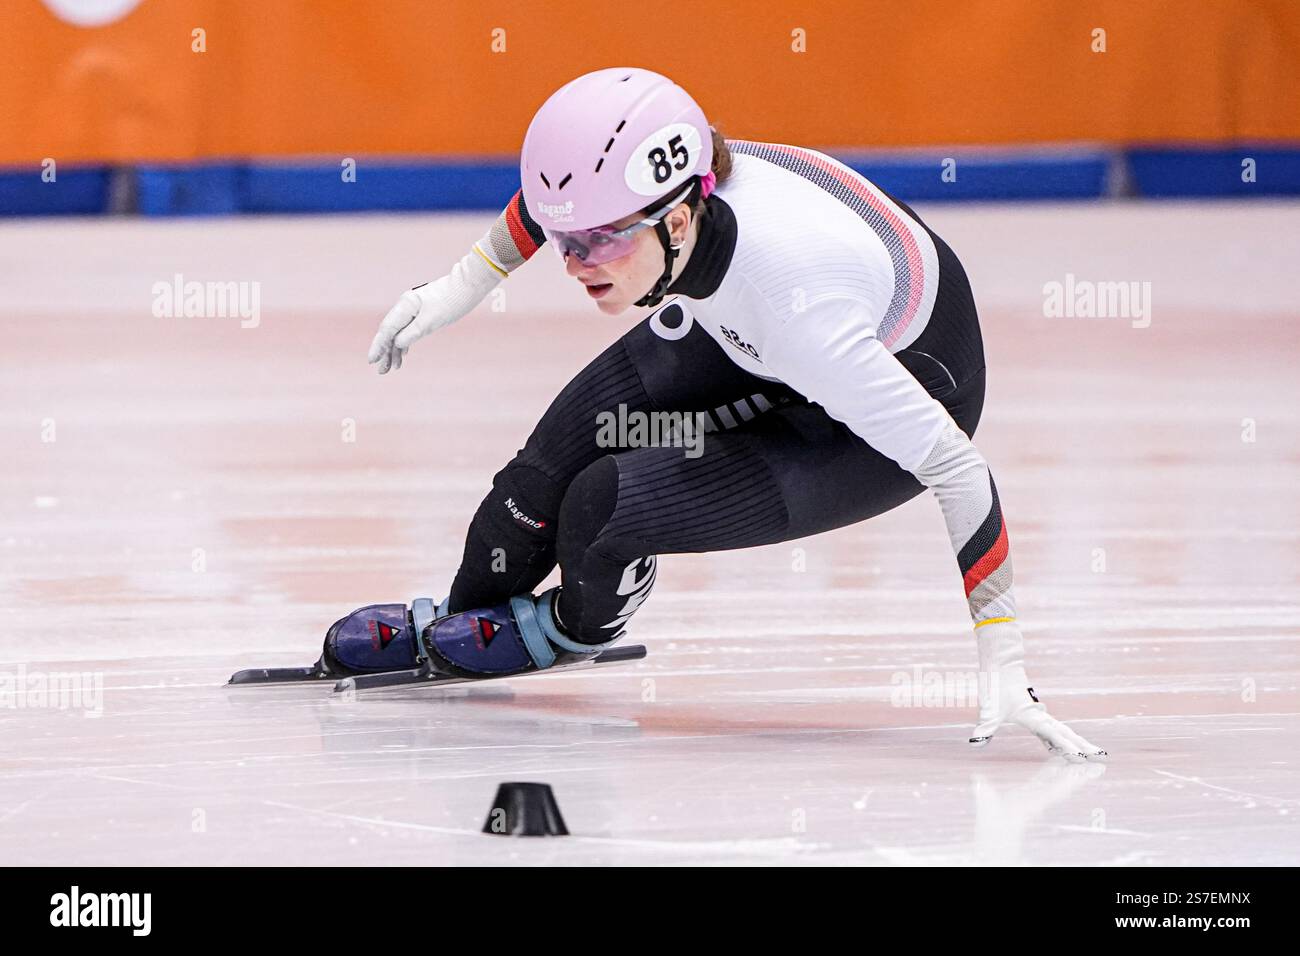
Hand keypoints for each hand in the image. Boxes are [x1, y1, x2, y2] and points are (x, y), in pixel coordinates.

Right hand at [367, 246, 502, 373]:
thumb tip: (396, 344)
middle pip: (390, 332)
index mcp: (405, 305)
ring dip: (394, 350)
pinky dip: (405, 343)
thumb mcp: (432, 320)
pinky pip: (408, 330)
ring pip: (399, 332)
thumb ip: (413, 332)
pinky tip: (402, 355)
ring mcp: (412, 310)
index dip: (379, 346)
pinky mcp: (421, 313)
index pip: (387, 329)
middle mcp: (405, 306)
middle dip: (385, 352)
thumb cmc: (451, 302)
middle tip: (381, 371)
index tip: (372, 360)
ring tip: (392, 368)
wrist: (467, 287)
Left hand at [968, 620, 1106, 761]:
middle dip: (1082, 745)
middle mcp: (1040, 716)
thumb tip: (975, 743)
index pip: (1054, 736)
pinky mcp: (1034, 713)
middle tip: (1100, 757)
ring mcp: (1039, 714)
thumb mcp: (988, 709)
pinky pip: (1052, 729)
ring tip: (1091, 752)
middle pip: (1066, 733)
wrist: (1001, 664)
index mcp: (1033, 717)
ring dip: (1076, 741)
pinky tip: (1059, 747)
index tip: (1080, 757)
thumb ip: (985, 727)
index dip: (1067, 747)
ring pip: (1062, 730)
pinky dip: (1062, 738)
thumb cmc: (995, 686)